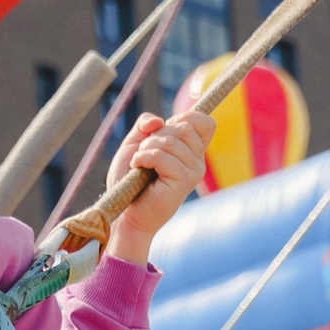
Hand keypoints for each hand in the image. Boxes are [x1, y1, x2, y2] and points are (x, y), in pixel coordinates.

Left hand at [104, 105, 213, 265]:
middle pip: (184, 127)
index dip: (183, 118)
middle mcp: (198, 161)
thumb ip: (145, 125)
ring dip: (146, 149)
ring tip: (139, 164)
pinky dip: (144, 158)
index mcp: (191, 150)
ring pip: (171, 141)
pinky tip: (138, 168)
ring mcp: (194, 171)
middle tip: (144, 153)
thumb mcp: (135, 143)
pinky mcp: (184, 181)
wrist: (126, 211)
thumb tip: (158, 121)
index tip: (161, 131)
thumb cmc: (130, 179)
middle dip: (156, 135)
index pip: (204, 122)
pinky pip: (162, 156)